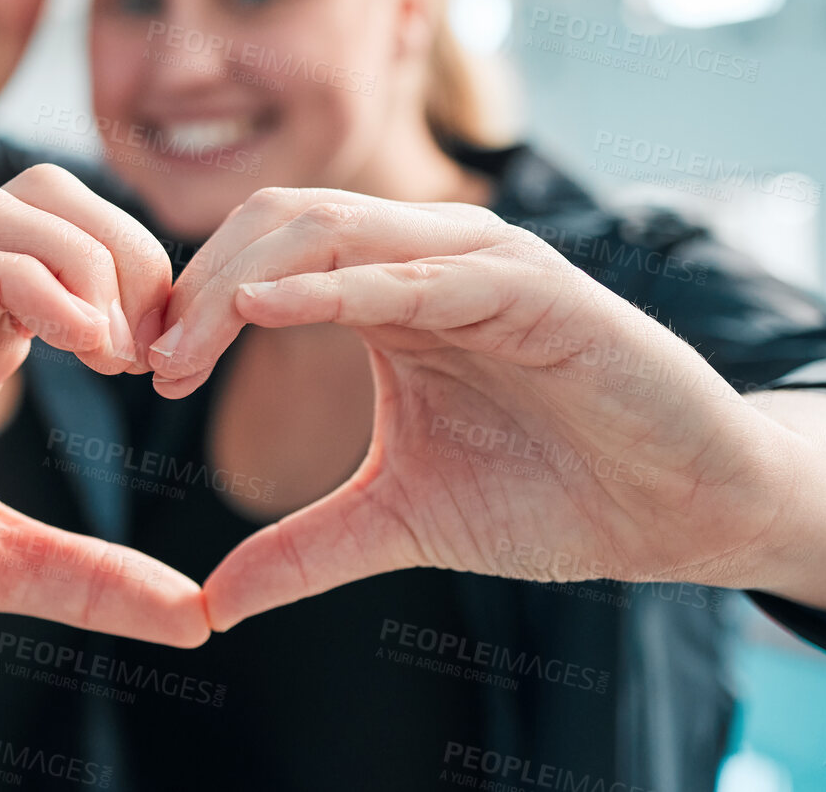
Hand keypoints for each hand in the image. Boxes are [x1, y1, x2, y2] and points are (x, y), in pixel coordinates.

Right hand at [0, 165, 205, 646]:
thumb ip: (83, 577)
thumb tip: (196, 615)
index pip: (83, 245)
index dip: (150, 286)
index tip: (175, 372)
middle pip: (57, 194)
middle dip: (134, 254)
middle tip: (157, 354)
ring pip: (8, 202)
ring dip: (87, 260)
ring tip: (113, 352)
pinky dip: (28, 277)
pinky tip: (71, 344)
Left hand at [145, 188, 795, 631]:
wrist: (680, 511)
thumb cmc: (552, 493)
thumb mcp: (399, 519)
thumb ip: (306, 547)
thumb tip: (212, 602)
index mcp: (387, 290)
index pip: (262, 255)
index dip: (194, 302)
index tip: (144, 370)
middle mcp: (426, 256)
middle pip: (280, 223)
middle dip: (200, 286)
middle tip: (151, 362)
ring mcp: (481, 262)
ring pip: (336, 227)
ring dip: (246, 280)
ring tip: (186, 347)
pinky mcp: (537, 288)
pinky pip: (422, 272)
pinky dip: (342, 283)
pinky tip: (272, 310)